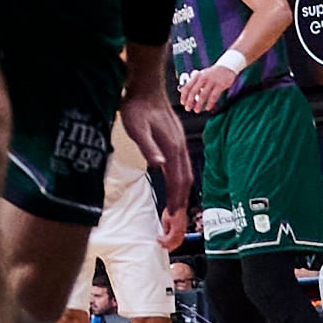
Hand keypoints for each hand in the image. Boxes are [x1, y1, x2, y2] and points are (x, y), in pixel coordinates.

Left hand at [120, 73, 193, 223]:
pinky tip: (171, 197)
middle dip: (180, 214)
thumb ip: (148, 146)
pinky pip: (180, 173)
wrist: (146, 86)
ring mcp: (179, 148)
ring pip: (184, 181)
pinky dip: (177, 191)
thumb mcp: (137, 126)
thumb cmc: (138, 105)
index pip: (178, 184)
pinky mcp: (174, 146)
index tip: (170, 226)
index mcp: (173, 149)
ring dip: (179, 204)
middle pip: (185, 187)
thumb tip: (160, 164)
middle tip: (170, 236)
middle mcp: (180, 151)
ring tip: (171, 223)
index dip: (175, 207)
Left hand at [178, 67, 224, 113]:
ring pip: (203, 95)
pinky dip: (210, 103)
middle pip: (193, 91)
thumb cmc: (212, 74)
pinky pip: (214, 96)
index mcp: (197, 76)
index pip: (187, 86)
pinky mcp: (220, 85)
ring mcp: (212, 81)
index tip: (183, 103)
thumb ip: (195, 83)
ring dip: (199, 104)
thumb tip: (187, 95)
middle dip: (189, 101)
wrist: (226, 67)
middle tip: (188, 108)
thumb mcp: (202, 75)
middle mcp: (203, 78)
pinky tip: (208, 108)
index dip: (184, 95)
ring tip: (196, 110)